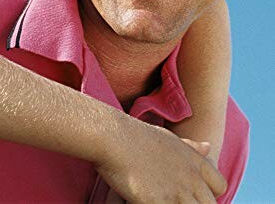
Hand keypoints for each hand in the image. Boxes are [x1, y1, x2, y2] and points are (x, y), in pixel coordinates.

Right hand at [94, 117, 226, 202]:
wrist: (113, 136)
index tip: (188, 193)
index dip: (207, 193)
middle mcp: (191, 177)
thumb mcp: (167, 138)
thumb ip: (190, 147)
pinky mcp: (160, 203)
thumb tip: (209, 147)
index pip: (219, 186)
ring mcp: (177, 192)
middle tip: (170, 196)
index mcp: (194, 160)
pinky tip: (146, 202)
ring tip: (159, 197)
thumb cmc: (134, 136)